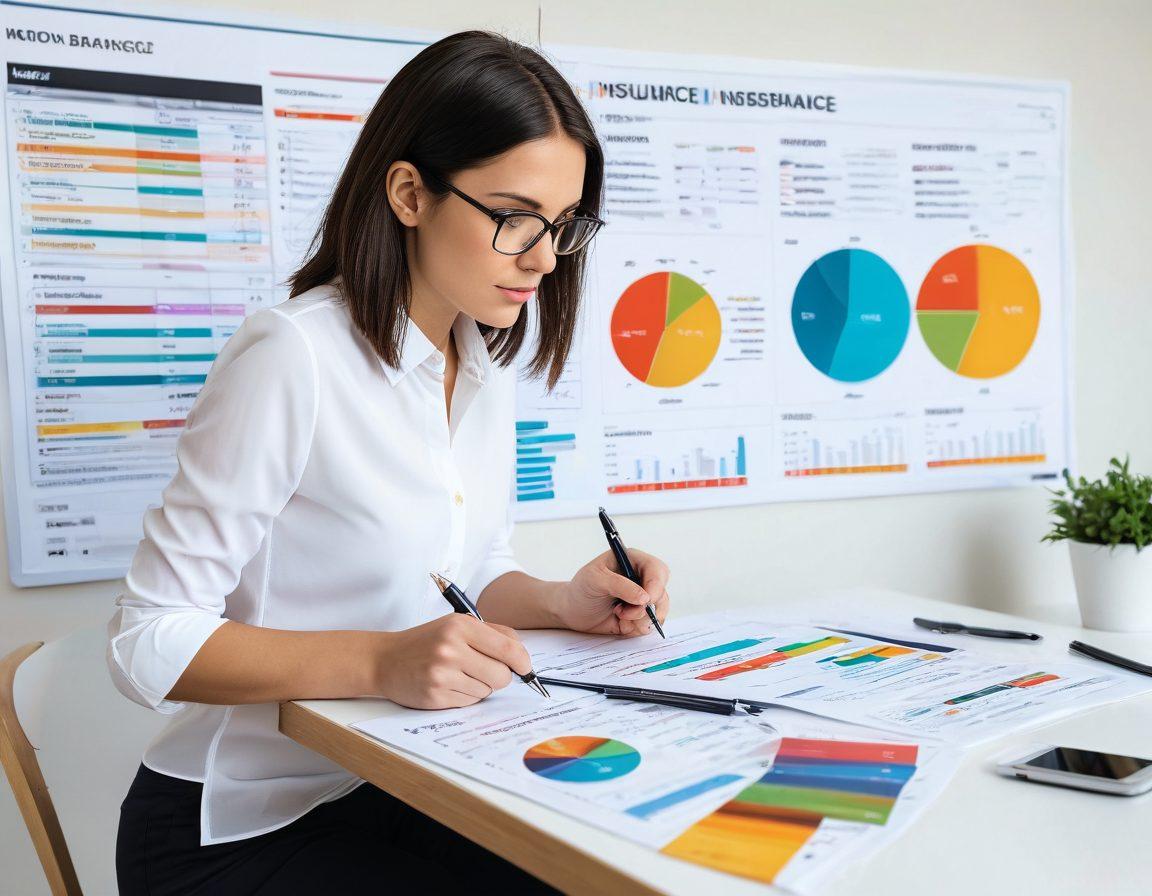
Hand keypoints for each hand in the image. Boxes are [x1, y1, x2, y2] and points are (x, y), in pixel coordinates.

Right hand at [372, 614, 531, 708]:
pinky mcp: (435, 696)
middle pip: (502, 675)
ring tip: (459, 674)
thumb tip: (523, 655)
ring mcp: (442, 674)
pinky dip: (465, 696)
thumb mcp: (457, 625)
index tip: (525, 668)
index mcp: (460, 626)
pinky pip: (470, 702)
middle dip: (500, 676)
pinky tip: (449, 685)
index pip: (508, 648)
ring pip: (487, 691)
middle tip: (485, 670)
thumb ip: (493, 634)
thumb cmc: (427, 641)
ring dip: (480, 686)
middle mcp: (451, 648)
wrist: (384, 659)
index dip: (523, 662)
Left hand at [557, 548, 670, 636]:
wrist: (572, 611)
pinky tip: (620, 623)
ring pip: (658, 612)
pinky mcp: (640, 616)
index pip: (657, 570)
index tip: (645, 601)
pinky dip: (636, 628)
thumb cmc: (581, 589)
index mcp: (632, 561)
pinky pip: (649, 625)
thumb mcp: (594, 580)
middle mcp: (641, 578)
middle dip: (646, 608)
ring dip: (639, 620)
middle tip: (625, 613)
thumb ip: (620, 585)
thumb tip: (644, 597)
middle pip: (662, 592)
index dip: (656, 586)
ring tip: (618, 616)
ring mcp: (642, 598)